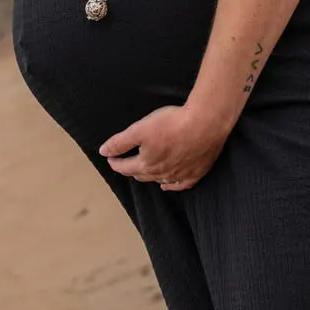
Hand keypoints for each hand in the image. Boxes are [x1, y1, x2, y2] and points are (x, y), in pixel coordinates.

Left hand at [99, 104, 228, 191]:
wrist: (205, 123)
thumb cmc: (172, 123)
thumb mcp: (139, 129)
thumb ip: (120, 142)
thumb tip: (104, 151)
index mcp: (147, 164)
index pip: (125, 167)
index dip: (115, 162)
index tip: (110, 157)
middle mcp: (162, 174)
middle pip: (141, 175)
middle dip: (131, 169)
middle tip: (125, 162)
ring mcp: (180, 175)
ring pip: (160, 180)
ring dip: (150, 177)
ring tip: (143, 172)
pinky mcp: (196, 172)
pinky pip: (181, 185)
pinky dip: (172, 186)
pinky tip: (167, 185)